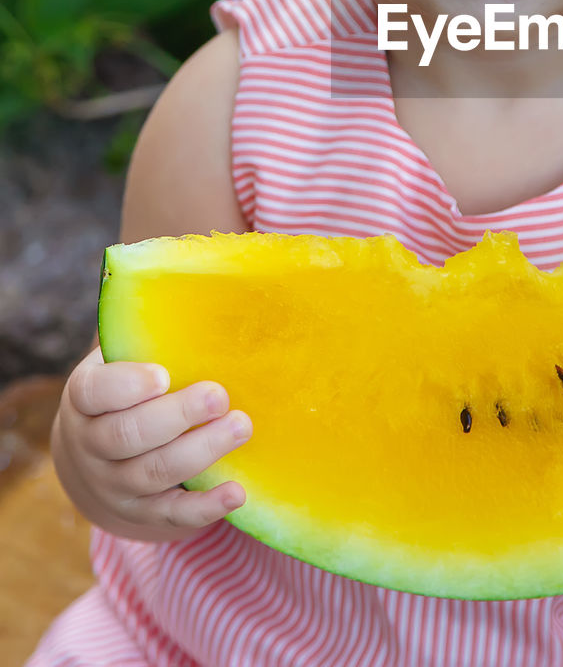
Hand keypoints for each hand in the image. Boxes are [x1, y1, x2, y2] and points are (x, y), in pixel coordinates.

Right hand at [53, 346, 252, 539]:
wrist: (99, 460)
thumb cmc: (130, 390)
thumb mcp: (125, 361)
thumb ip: (153, 336)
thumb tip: (217, 282)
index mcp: (86, 398)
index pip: (95, 392)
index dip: (126, 386)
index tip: (162, 374)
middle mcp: (92, 446)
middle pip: (129, 436)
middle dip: (177, 416)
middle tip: (220, 395)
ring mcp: (115, 485)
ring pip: (154, 474)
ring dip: (201, 451)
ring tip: (242, 426)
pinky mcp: (144, 515)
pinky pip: (173, 516)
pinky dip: (205, 508)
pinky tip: (237, 492)